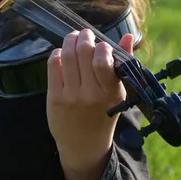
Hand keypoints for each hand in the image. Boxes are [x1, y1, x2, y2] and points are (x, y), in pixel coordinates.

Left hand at [46, 28, 133, 179]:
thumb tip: (127, 36)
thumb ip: (124, 63)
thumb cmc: (103, 113)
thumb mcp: (118, 92)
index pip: (103, 61)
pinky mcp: (55, 97)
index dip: (101, 46)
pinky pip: (53, 65)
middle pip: (83, 53)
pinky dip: (57, 53)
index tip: (102, 45)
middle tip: (85, 34)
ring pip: (67, 55)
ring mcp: (71, 96)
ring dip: (70, 40)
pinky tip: (62, 54)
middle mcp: (90, 94)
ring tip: (73, 38)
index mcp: (111, 92)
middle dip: (84, 37)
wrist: (84, 145)